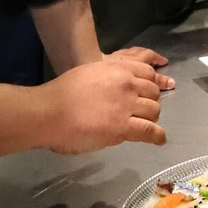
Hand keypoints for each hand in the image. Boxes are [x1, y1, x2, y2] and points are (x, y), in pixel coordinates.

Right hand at [39, 48, 167, 153]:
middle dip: (149, 102)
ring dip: (151, 118)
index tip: (148, 93)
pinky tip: (159, 139)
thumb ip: (108, 79)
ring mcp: (127, 104)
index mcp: (118, 68)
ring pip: (154, 110)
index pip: (148, 73)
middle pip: (153, 92)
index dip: (150, 85)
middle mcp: (127, 83)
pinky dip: (158, 136)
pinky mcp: (123, 126)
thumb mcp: (89, 73)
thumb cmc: (61, 94)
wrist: (49, 112)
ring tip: (144, 125)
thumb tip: (116, 91)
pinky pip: (150, 130)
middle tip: (140, 112)